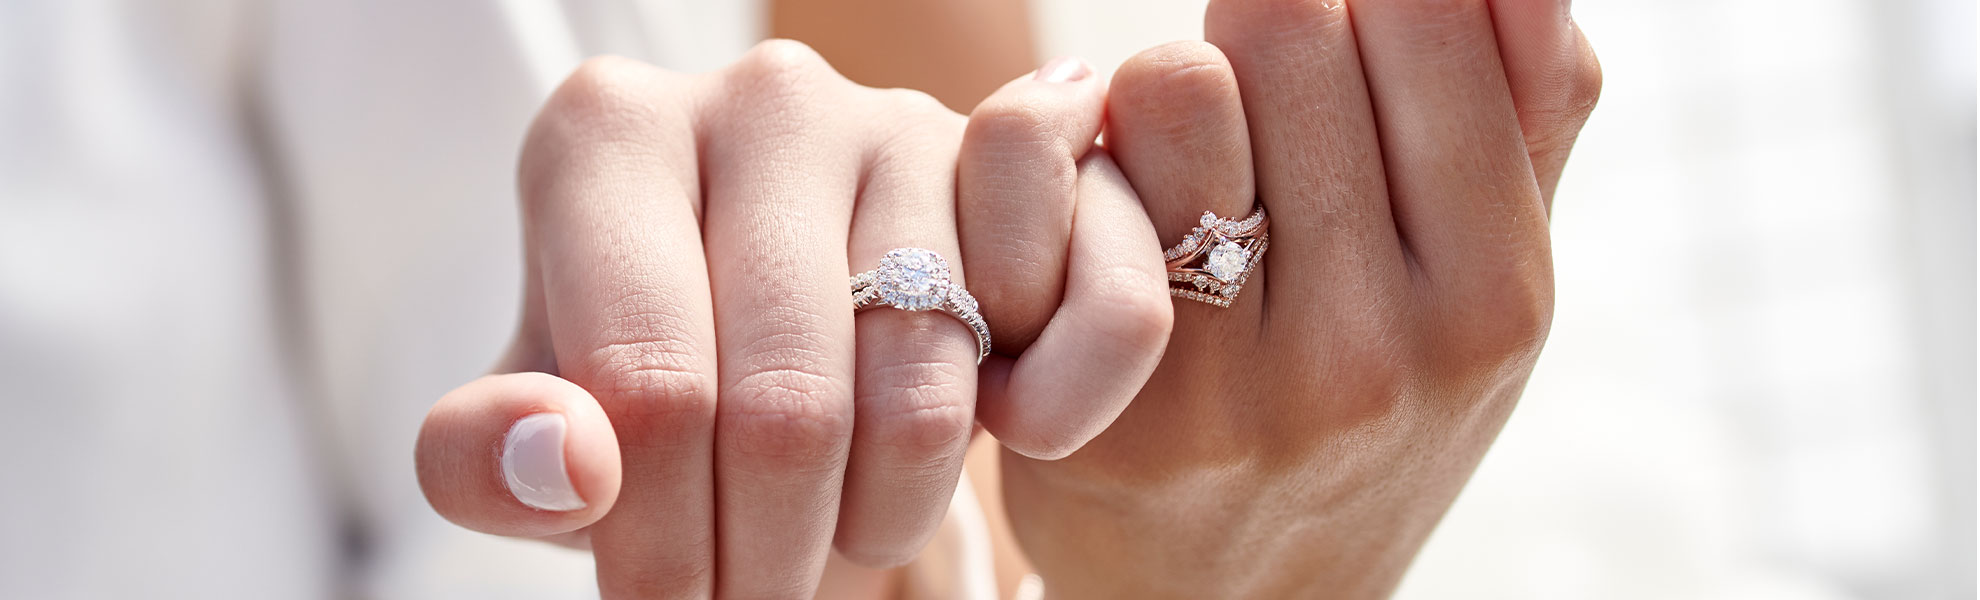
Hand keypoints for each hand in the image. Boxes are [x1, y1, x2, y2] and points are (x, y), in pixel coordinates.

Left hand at [411, 42, 1171, 597]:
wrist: (756, 299)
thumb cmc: (639, 360)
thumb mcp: (539, 417)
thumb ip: (489, 456)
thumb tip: (564, 465)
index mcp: (611, 135)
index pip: (650, 384)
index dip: (660, 542)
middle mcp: (762, 98)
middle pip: (786, 401)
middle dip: (763, 556)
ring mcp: (899, 119)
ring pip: (920, 388)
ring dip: (876, 520)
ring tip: (823, 548)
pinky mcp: (1006, 163)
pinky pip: (1060, 326)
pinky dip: (1013, 435)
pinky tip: (927, 461)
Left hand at [989, 0, 1600, 595]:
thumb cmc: (1373, 410)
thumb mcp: (1486, 288)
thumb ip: (1528, 111)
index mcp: (1499, 296)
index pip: (1427, 10)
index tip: (1344, 35)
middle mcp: (1385, 349)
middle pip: (1285, 22)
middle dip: (1262, 32)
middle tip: (1259, 104)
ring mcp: (1247, 390)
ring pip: (1173, 82)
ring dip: (1168, 94)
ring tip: (1190, 162)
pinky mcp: (1122, 415)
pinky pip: (1075, 176)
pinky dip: (1084, 163)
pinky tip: (1112, 221)